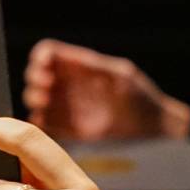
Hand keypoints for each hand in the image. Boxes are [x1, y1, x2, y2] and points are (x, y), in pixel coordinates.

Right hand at [24, 39, 189, 140]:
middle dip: (35, 82)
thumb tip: (63, 58)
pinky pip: (42, 125)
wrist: (156, 135)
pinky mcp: (67, 132)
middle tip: (45, 92)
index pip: (48, 54)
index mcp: (81, 68)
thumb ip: (92, 67)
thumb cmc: (143, 101)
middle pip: (35, 77)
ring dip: (33, 101)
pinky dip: (38, 122)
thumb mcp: (121, 77)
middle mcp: (70, 87)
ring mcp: (67, 110)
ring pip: (34, 100)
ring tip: (44, 106)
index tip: (44, 70)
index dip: (41, 59)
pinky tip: (46, 123)